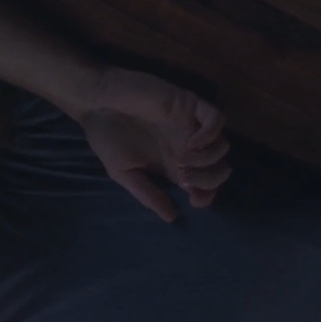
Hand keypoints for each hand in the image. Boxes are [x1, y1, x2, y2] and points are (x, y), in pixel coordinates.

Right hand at [78, 68, 230, 221]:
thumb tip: (171, 218)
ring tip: (182, 159)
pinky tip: (192, 141)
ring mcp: (190, 126)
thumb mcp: (123, 173)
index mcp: (173, 165)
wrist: (97, 103)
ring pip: (223, 146)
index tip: (192, 198)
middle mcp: (187, 147)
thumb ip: (148, 193)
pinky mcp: (189, 105)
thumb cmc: (107, 137)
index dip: (206, 195)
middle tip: (184, 177)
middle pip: (220, 168)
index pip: (205, 185)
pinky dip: (211, 133)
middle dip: (209, 179)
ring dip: (207, 159)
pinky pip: (217, 118)